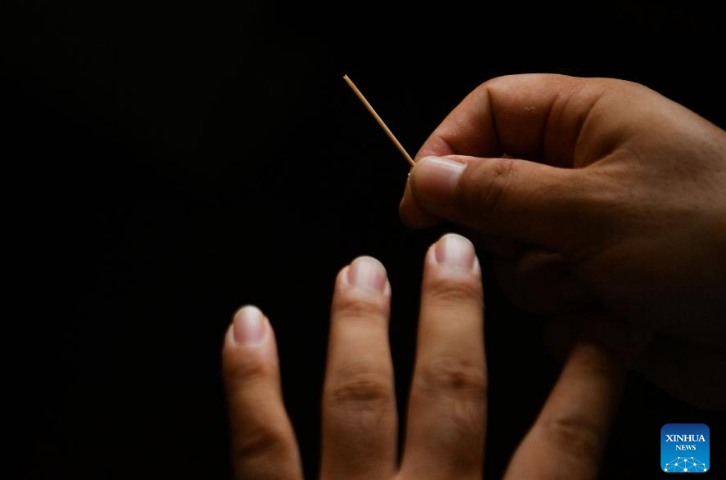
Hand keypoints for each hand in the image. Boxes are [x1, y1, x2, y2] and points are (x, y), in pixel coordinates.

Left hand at [223, 234, 636, 479]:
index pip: (560, 451)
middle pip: (452, 398)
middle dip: (456, 319)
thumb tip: (561, 468)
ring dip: (363, 326)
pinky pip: (261, 445)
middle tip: (456, 254)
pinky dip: (250, 379)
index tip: (600, 331)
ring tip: (360, 270)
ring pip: (359, 402)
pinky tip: (246, 324)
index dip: (586, 384)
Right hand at [399, 74, 725, 408]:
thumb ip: (497, 190)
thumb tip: (427, 176)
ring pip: (513, 258)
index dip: (446, 148)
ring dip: (543, 282)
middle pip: (490, 191)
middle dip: (503, 232)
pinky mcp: (601, 289)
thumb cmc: (717, 238)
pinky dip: (571, 318)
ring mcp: (591, 235)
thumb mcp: (591, 206)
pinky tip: (619, 316)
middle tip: (535, 246)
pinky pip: (544, 304)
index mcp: (588, 123)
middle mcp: (585, 175)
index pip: (489, 111)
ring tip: (599, 285)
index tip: (420, 200)